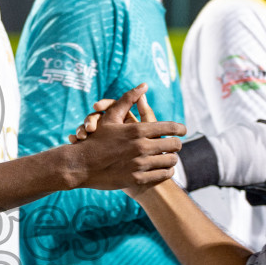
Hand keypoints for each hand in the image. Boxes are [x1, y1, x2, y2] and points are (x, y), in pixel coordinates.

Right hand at [66, 84, 182, 189]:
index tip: (184, 130)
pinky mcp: (137, 179)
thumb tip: (144, 85)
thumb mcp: (111, 117)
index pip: (170, 128)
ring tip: (171, 157)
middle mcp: (141, 147)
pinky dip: (166, 172)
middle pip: (174, 145)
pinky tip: (164, 169)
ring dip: (172, 159)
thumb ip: (128, 99)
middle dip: (177, 144)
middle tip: (177, 145)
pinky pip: (162, 175)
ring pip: (170, 161)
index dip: (180, 129)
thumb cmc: (96, 139)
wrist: (81, 166)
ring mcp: (140, 164)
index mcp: (138, 130)